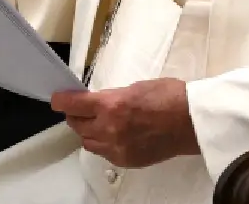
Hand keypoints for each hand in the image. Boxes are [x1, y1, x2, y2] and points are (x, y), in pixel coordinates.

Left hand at [51, 78, 199, 167]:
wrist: (191, 122)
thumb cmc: (169, 97)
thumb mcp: (135, 87)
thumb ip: (112, 97)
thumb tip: (98, 103)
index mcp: (111, 105)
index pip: (74, 105)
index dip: (62, 101)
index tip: (57, 99)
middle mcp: (109, 129)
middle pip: (77, 125)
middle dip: (75, 115)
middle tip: (80, 109)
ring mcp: (117, 148)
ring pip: (87, 142)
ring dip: (87, 131)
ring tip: (96, 123)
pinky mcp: (126, 160)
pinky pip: (103, 153)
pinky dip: (102, 143)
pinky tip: (112, 135)